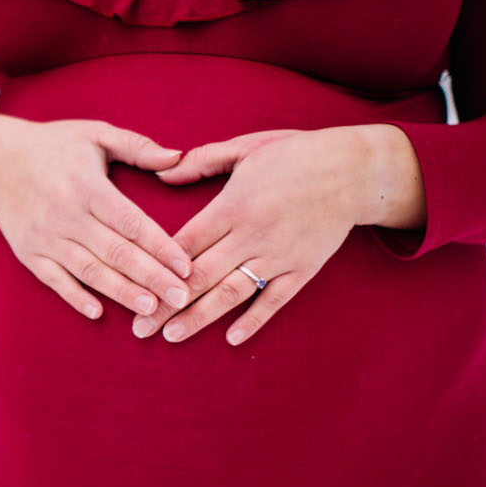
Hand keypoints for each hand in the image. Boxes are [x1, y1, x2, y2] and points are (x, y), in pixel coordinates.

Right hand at [0, 113, 193, 319]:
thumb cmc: (55, 145)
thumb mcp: (96, 133)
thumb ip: (138, 147)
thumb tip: (179, 158)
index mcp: (86, 186)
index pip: (130, 222)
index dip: (161, 246)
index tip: (187, 266)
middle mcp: (65, 214)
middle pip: (115, 252)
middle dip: (151, 277)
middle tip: (181, 297)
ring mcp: (44, 237)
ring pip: (88, 270)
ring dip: (121, 292)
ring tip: (151, 308)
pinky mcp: (29, 253)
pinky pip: (54, 280)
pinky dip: (74, 297)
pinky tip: (98, 312)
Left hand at [130, 125, 401, 344]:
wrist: (354, 170)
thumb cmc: (295, 154)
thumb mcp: (246, 147)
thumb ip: (202, 161)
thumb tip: (163, 171)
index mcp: (233, 206)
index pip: (185, 244)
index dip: (157, 268)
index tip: (131, 287)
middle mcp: (252, 235)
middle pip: (200, 276)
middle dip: (167, 304)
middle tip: (139, 328)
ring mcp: (278, 256)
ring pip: (232, 293)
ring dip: (200, 318)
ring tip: (172, 336)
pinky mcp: (301, 269)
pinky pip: (274, 300)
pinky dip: (253, 320)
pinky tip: (231, 339)